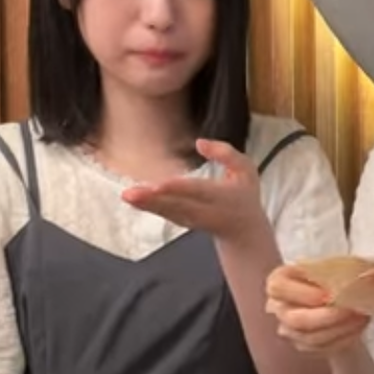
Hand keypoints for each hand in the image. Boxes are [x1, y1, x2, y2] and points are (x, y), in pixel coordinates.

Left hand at [121, 139, 264, 241]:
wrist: (243, 231)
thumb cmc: (244, 195)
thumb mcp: (246, 170)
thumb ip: (227, 154)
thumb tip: (200, 142)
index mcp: (221, 195)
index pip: (197, 191)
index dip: (177, 189)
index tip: (158, 185)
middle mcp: (205, 210)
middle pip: (176, 204)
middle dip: (153, 200)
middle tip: (129, 194)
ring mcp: (193, 219)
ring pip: (168, 211)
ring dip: (146, 205)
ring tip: (127, 196)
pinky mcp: (183, 222)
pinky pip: (165, 214)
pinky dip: (148, 208)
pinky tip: (133, 200)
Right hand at [265, 264, 369, 352]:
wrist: (335, 290)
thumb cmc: (329, 273)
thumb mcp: (328, 264)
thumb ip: (331, 271)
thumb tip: (351, 278)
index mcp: (278, 282)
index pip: (279, 289)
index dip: (303, 294)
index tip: (328, 294)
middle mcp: (278, 308)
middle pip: (295, 320)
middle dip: (327, 317)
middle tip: (350, 309)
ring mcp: (290, 330)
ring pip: (310, 338)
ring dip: (339, 329)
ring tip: (360, 316)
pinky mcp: (305, 345)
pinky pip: (323, 348)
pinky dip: (343, 338)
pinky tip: (358, 326)